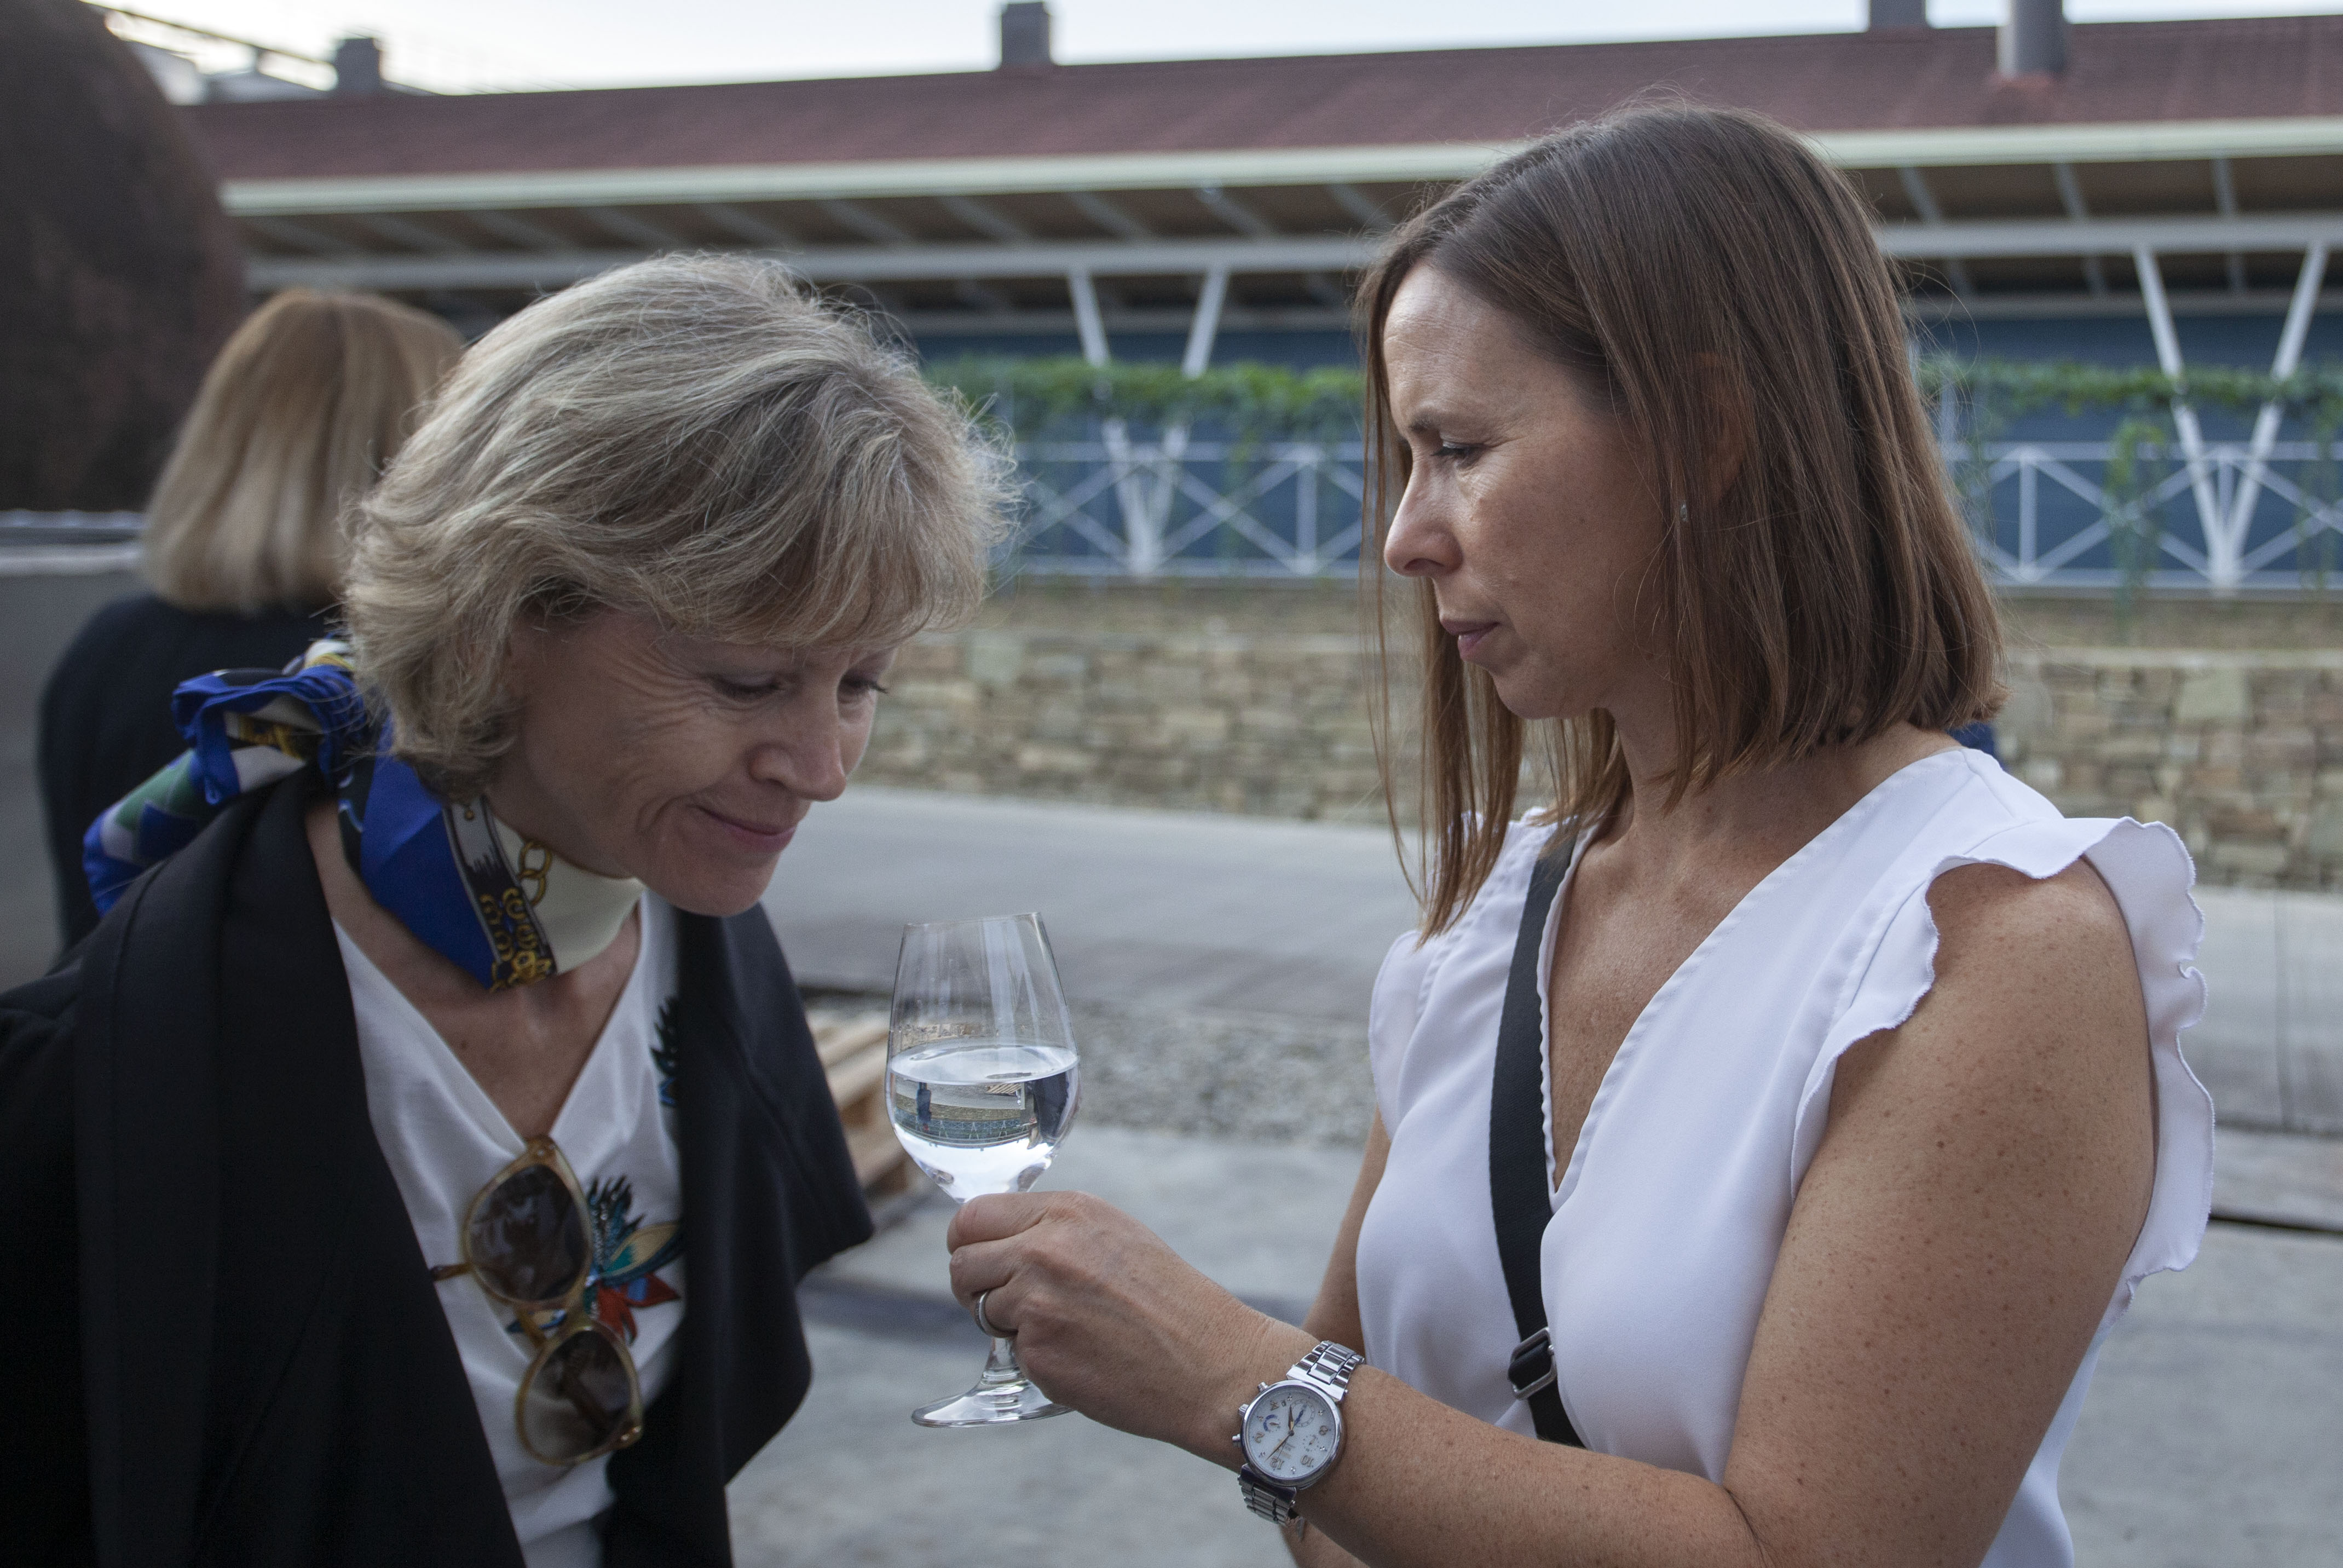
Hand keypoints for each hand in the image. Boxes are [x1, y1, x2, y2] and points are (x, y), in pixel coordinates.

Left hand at [946, 1190, 1314, 1463]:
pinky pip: (1009, 1352)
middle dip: (976, 1286)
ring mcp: (1037, 1300)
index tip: (980, 1261)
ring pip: (980, 1308)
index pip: (974, 1216)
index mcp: (1066, 1212)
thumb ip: (1054, 1231)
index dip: (969, 1242)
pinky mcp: (1038, 1350)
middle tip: (1006, 1304)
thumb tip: (996, 1240)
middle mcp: (1044, 1248)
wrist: (1209, 1363)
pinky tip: (1079, 1356)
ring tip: (1061, 1329)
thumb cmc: (1169, 1302)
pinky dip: (1034, 1358)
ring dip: (1006, 1324)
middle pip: (962, 1260)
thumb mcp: (1114, 1237)